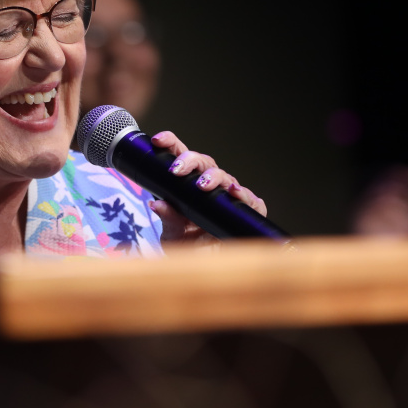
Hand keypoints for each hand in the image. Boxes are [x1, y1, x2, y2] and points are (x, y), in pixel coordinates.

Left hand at [147, 130, 267, 243]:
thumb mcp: (172, 233)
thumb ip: (168, 217)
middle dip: (190, 161)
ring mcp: (228, 197)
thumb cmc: (187, 245)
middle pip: (203, 162)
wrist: (205, 267)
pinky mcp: (245, 211)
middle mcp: (209, 185)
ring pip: (225, 177)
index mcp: (187, 184)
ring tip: (203, 184)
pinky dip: (244, 195)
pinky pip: (249, 200)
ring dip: (214, 177)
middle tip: (176, 171)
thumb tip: (157, 204)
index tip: (157, 140)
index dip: (171, 143)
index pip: (181, 156)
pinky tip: (233, 193)